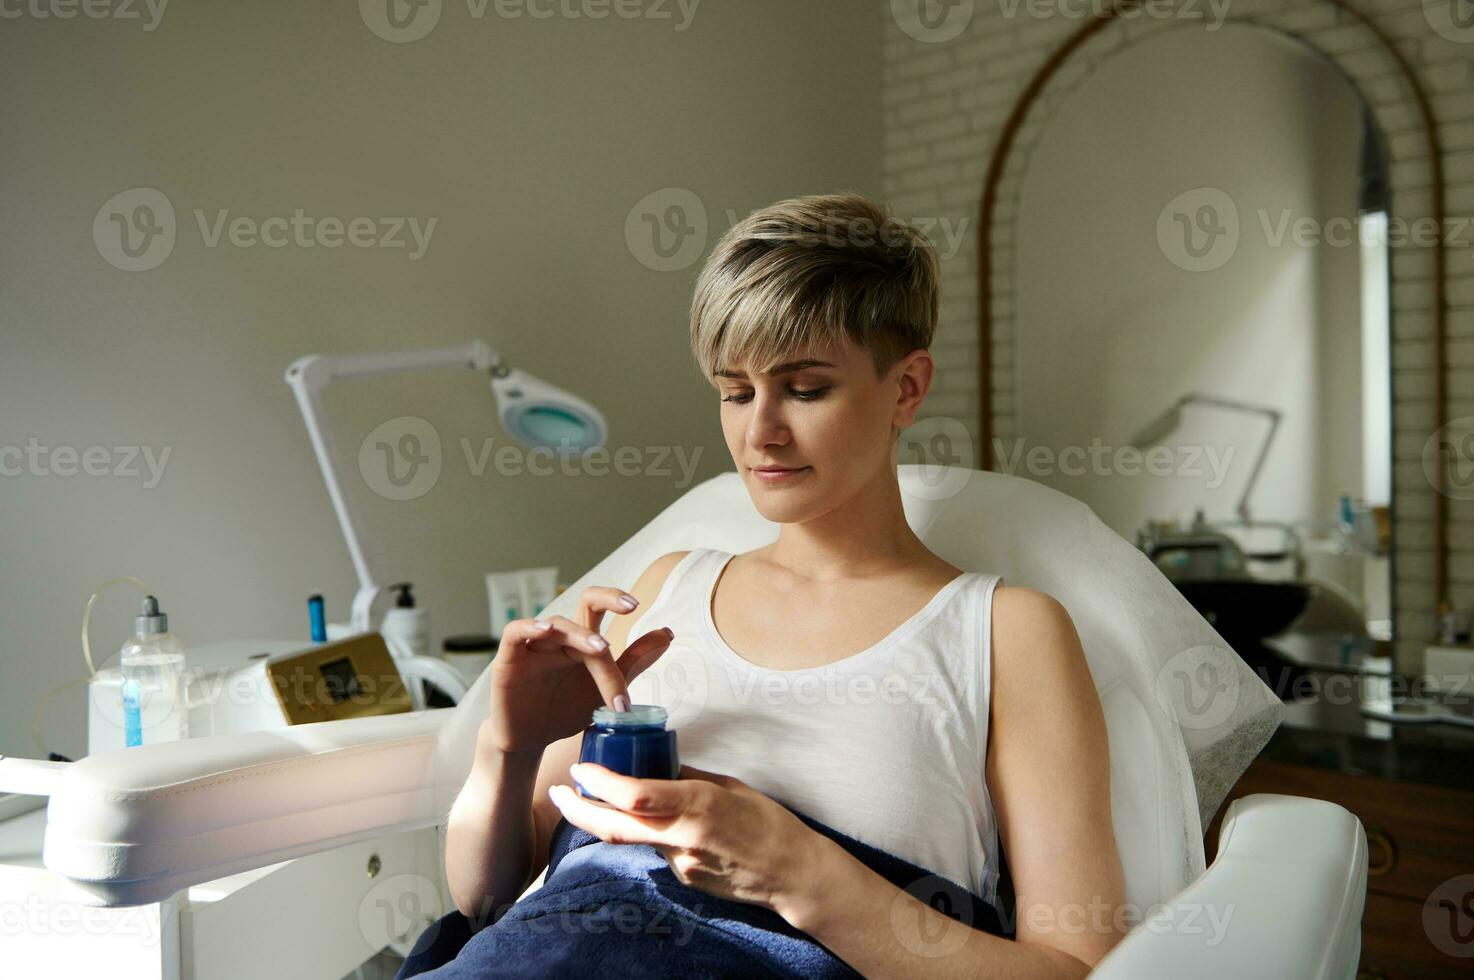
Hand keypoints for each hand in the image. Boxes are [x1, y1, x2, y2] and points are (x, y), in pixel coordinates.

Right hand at [485, 586, 673, 754]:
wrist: (530, 741)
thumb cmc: (564, 710)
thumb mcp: (603, 689)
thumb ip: (632, 662)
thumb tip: (667, 634)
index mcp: (583, 641)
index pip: (601, 612)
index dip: (619, 606)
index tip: (640, 609)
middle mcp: (560, 637)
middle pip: (582, 603)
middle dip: (607, 599)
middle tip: (630, 607)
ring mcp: (534, 646)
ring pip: (557, 624)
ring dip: (580, 634)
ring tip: (601, 649)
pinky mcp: (509, 661)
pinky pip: (515, 632)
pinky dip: (529, 626)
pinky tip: (546, 629)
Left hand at [548, 763, 832, 916]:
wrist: (789, 872)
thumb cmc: (766, 822)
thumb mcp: (727, 786)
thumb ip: (686, 778)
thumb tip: (654, 765)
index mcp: (699, 804)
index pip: (637, 796)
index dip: (602, 784)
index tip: (580, 770)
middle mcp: (685, 836)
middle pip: (617, 827)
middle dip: (580, 810)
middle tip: (558, 792)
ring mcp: (681, 864)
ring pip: (635, 839)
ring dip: (614, 820)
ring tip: (601, 798)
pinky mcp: (682, 879)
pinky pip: (656, 851)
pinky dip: (650, 835)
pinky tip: (666, 827)